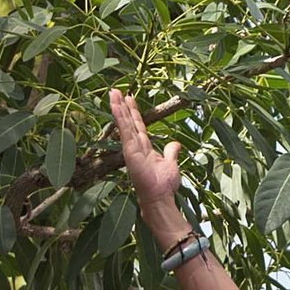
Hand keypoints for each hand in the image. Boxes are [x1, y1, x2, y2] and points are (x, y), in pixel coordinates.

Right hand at [107, 87, 184, 233]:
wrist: (160, 198)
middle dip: (122, 106)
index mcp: (145, 149)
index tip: (129, 98)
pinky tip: (116, 106)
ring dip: (118, 108)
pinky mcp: (129, 151)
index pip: (138, 126)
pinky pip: (124, 131)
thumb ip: (171, 152)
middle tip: (116, 90)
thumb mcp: (171, 164)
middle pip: (128, 122)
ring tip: (113, 92)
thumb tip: (176, 143)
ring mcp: (131, 149)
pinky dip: (120, 118)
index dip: (134, 112)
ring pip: (124, 124)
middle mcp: (135, 147)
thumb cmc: (164, 186)